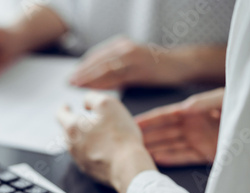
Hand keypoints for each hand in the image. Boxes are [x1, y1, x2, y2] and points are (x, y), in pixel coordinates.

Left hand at [57, 92, 156, 192]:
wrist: (128, 166)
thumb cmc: (119, 135)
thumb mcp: (107, 104)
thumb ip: (92, 98)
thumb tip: (85, 103)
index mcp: (72, 127)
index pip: (60, 115)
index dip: (64, 108)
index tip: (66, 106)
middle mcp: (72, 145)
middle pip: (68, 131)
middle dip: (75, 124)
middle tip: (87, 120)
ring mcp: (80, 160)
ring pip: (77, 145)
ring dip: (84, 138)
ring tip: (98, 134)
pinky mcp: (90, 171)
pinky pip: (87, 157)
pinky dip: (92, 150)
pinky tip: (105, 149)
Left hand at [69, 36, 189, 88]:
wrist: (180, 65)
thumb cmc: (155, 68)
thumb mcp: (132, 65)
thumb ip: (114, 71)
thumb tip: (94, 83)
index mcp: (121, 45)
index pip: (96, 57)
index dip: (82, 67)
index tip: (71, 77)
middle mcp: (124, 48)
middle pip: (97, 61)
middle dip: (81, 72)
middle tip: (69, 82)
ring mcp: (132, 57)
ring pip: (105, 68)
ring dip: (89, 77)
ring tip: (76, 85)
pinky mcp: (140, 68)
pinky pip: (117, 76)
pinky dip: (104, 82)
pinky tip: (94, 89)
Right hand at [135, 88, 223, 166]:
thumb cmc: (241, 108)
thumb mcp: (224, 99)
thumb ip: (204, 101)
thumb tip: (184, 108)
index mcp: (194, 110)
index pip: (165, 115)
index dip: (149, 120)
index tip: (133, 124)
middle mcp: (193, 126)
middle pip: (164, 132)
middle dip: (147, 136)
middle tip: (129, 142)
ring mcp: (199, 140)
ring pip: (171, 145)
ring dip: (155, 149)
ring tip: (139, 153)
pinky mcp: (208, 154)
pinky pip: (186, 157)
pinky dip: (171, 158)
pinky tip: (157, 159)